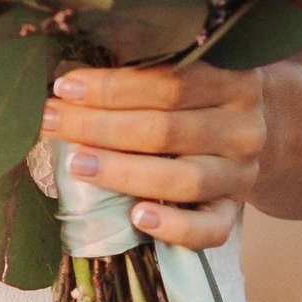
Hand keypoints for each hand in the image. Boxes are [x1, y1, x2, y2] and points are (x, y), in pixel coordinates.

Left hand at [40, 59, 266, 250]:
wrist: (249, 134)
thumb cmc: (195, 98)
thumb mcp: (184, 73)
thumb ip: (141, 72)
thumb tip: (69, 81)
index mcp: (236, 79)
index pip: (170, 82)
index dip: (113, 87)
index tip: (64, 88)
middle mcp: (244, 127)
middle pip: (167, 130)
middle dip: (100, 127)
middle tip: (52, 123)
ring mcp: (243, 174)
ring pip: (184, 179)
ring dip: (122, 172)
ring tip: (76, 164)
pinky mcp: (234, 212)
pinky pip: (209, 229)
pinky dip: (174, 226)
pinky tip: (137, 217)